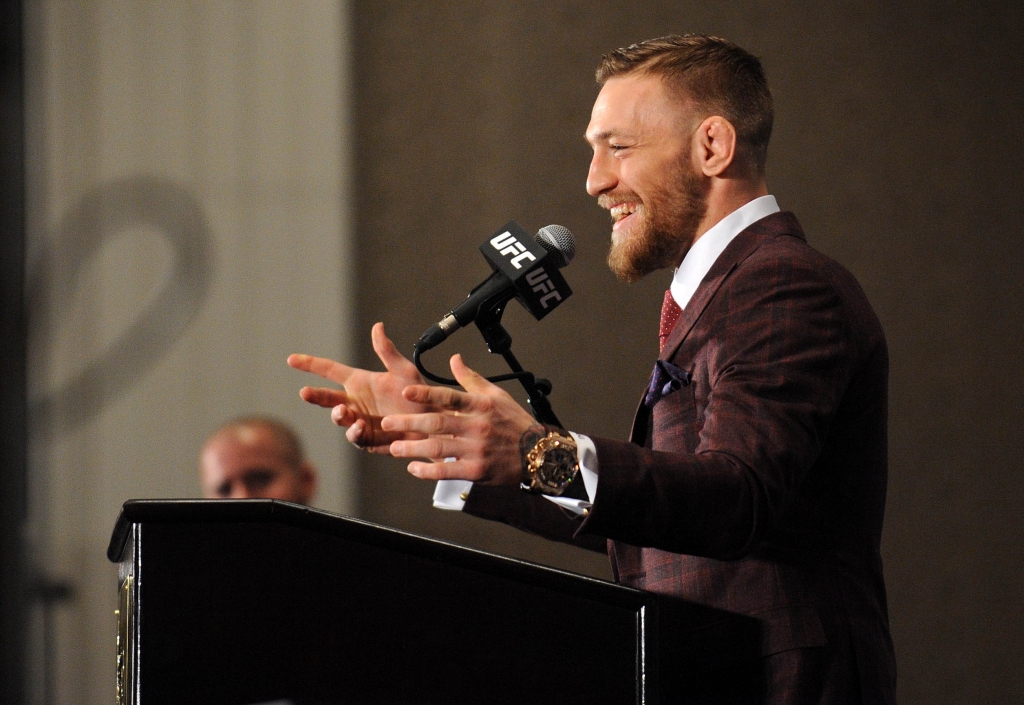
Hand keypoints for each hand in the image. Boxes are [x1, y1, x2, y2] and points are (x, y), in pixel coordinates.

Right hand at [288, 322, 431, 452]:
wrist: (434, 423)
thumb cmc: (419, 394)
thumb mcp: (405, 371)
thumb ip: (387, 352)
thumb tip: (377, 326)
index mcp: (360, 382)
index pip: (329, 370)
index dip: (310, 364)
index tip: (291, 359)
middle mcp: (355, 401)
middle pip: (327, 398)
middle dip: (314, 395)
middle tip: (305, 392)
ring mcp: (359, 421)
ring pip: (339, 418)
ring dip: (338, 415)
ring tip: (344, 411)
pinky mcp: (368, 439)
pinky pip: (356, 436)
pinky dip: (355, 431)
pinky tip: (360, 426)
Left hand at [381, 354, 539, 484]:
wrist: (539, 453)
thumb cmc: (515, 422)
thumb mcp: (496, 395)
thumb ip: (471, 378)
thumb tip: (454, 359)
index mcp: (481, 405)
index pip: (449, 396)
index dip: (426, 394)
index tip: (406, 391)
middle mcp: (477, 426)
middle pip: (438, 423)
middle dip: (410, 422)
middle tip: (388, 422)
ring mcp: (477, 449)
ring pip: (439, 448)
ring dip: (414, 449)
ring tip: (394, 448)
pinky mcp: (478, 470)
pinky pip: (448, 471)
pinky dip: (429, 471)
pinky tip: (414, 468)